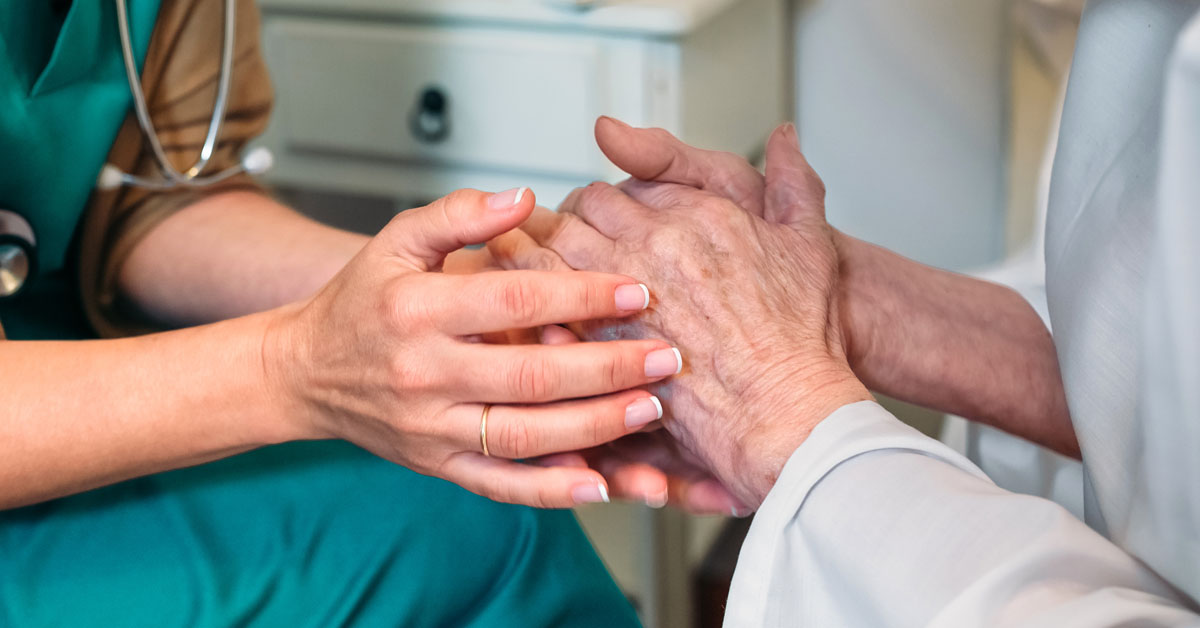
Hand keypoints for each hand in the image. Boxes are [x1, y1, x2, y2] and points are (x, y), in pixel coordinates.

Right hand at [263, 188, 685, 507]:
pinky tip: (599, 484)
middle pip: (530, 375)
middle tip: (666, 356)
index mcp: (417, 309)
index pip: (512, 301)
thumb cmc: (360, 301)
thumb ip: (460, 214)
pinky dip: (550, 490)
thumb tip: (522, 198)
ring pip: (524, 435)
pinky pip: (500, 484)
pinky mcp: (438, 464)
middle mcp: (424, 373)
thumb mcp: (396, 240)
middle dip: (608, 366)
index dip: (580, 295)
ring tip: (651, 408)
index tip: (636, 290)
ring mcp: (431, 427)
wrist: (305, 372)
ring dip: (595, 426)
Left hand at [496, 129, 871, 507]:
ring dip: (532, 251)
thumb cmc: (799, 337)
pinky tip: (521, 309)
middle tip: (548, 237)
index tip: (593, 217)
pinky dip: (526, 298)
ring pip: (553, 248)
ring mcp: (624, 291)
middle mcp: (656, 244)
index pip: (622, 185)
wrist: (788, 409)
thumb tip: (784, 134)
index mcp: (696, 213)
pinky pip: (546, 304)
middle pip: (580, 212)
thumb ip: (791, 180)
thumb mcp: (807, 242)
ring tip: (516, 263)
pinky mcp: (603, 341)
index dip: (599, 202)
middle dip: (562, 222)